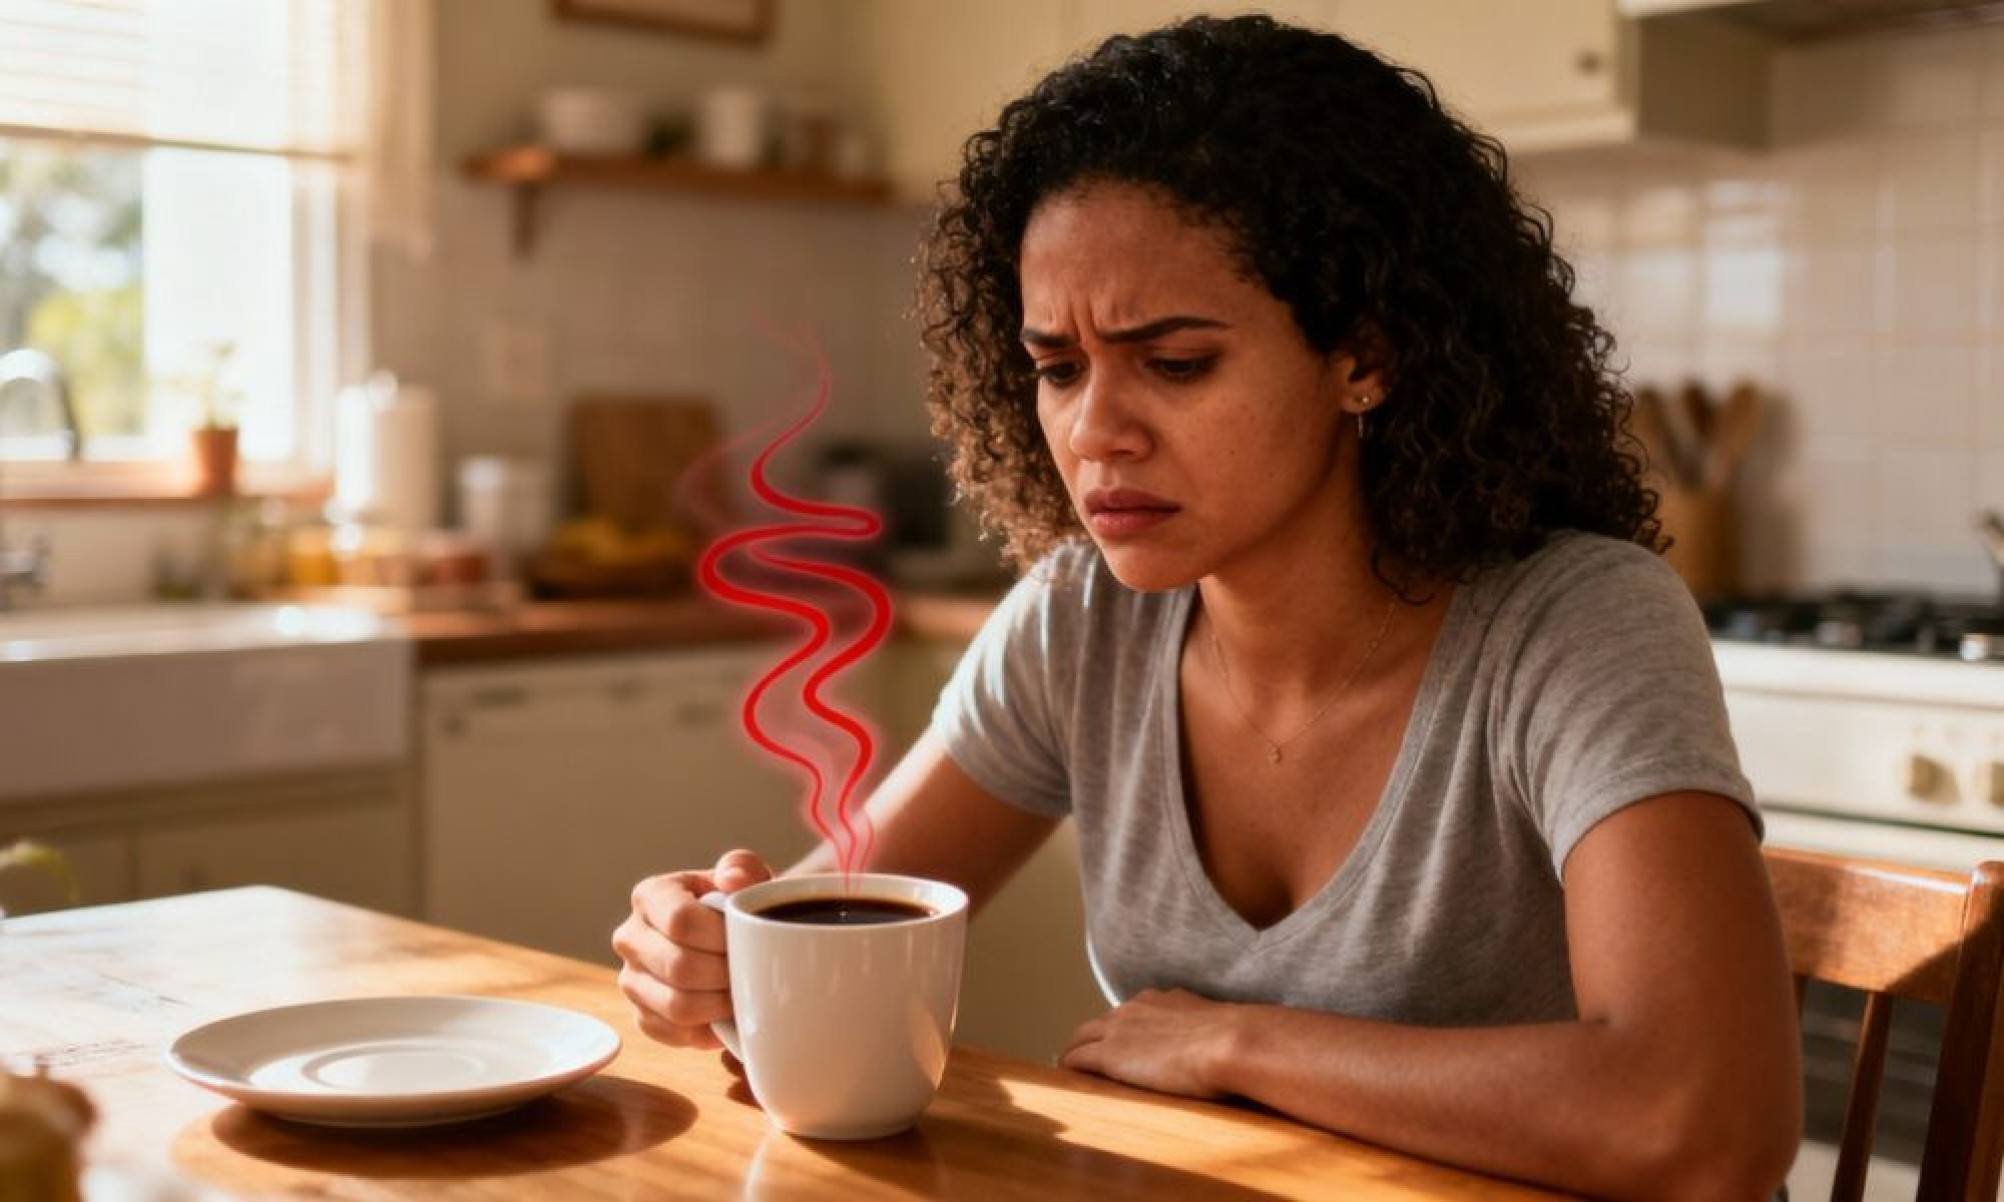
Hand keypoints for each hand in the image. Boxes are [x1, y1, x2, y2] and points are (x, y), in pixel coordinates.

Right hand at [611, 849, 771, 1050]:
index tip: (748, 939)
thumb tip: (731, 878)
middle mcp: (630, 938)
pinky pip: (676, 1033)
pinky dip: (710, 1028)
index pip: (680, 920)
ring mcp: (631, 981)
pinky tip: (727, 1012)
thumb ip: (743, 866)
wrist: (729, 943)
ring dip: (720, 1003)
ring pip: (678, 1006)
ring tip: (743, 990)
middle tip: (752, 971)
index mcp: (650, 896)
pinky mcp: (643, 1017)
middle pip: (679, 966)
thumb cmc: (737, 907)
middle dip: (725, 973)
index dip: (720, 936)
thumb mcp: (747, 877)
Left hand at [1059, 988, 1238, 1098]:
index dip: (1121, 1031)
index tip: (1120, 1046)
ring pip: (1080, 1038)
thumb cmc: (1236, 1040)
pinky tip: (1067, 1082)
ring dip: (1075, 1053)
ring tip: (1071, 1071)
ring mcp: (1119, 1029)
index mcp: (1160, 1000)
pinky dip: (1069, 1068)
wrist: (1230, 1042)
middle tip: (1084, 1059)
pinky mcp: (1110, 1054)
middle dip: (1090, 1040)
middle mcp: (1135, 1008)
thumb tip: (1219, 1043)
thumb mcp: (1217, 1027)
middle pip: (1098, 1023)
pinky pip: (1076, 1059)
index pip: (1129, 1014)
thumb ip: (1206, 1031)